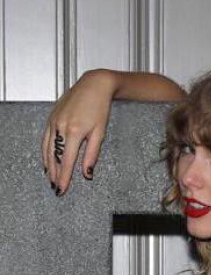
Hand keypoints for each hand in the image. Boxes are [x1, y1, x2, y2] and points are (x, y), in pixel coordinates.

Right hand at [41, 69, 116, 193]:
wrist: (94, 85)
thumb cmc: (99, 106)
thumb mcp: (100, 133)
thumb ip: (92, 155)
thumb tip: (87, 174)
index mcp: (74, 131)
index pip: (66, 162)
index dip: (64, 178)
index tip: (62, 189)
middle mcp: (61, 126)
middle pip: (54, 157)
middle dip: (55, 175)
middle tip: (56, 188)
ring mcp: (54, 121)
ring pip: (47, 149)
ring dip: (49, 165)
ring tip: (51, 178)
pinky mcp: (52, 117)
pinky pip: (45, 139)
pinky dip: (45, 152)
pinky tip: (47, 160)